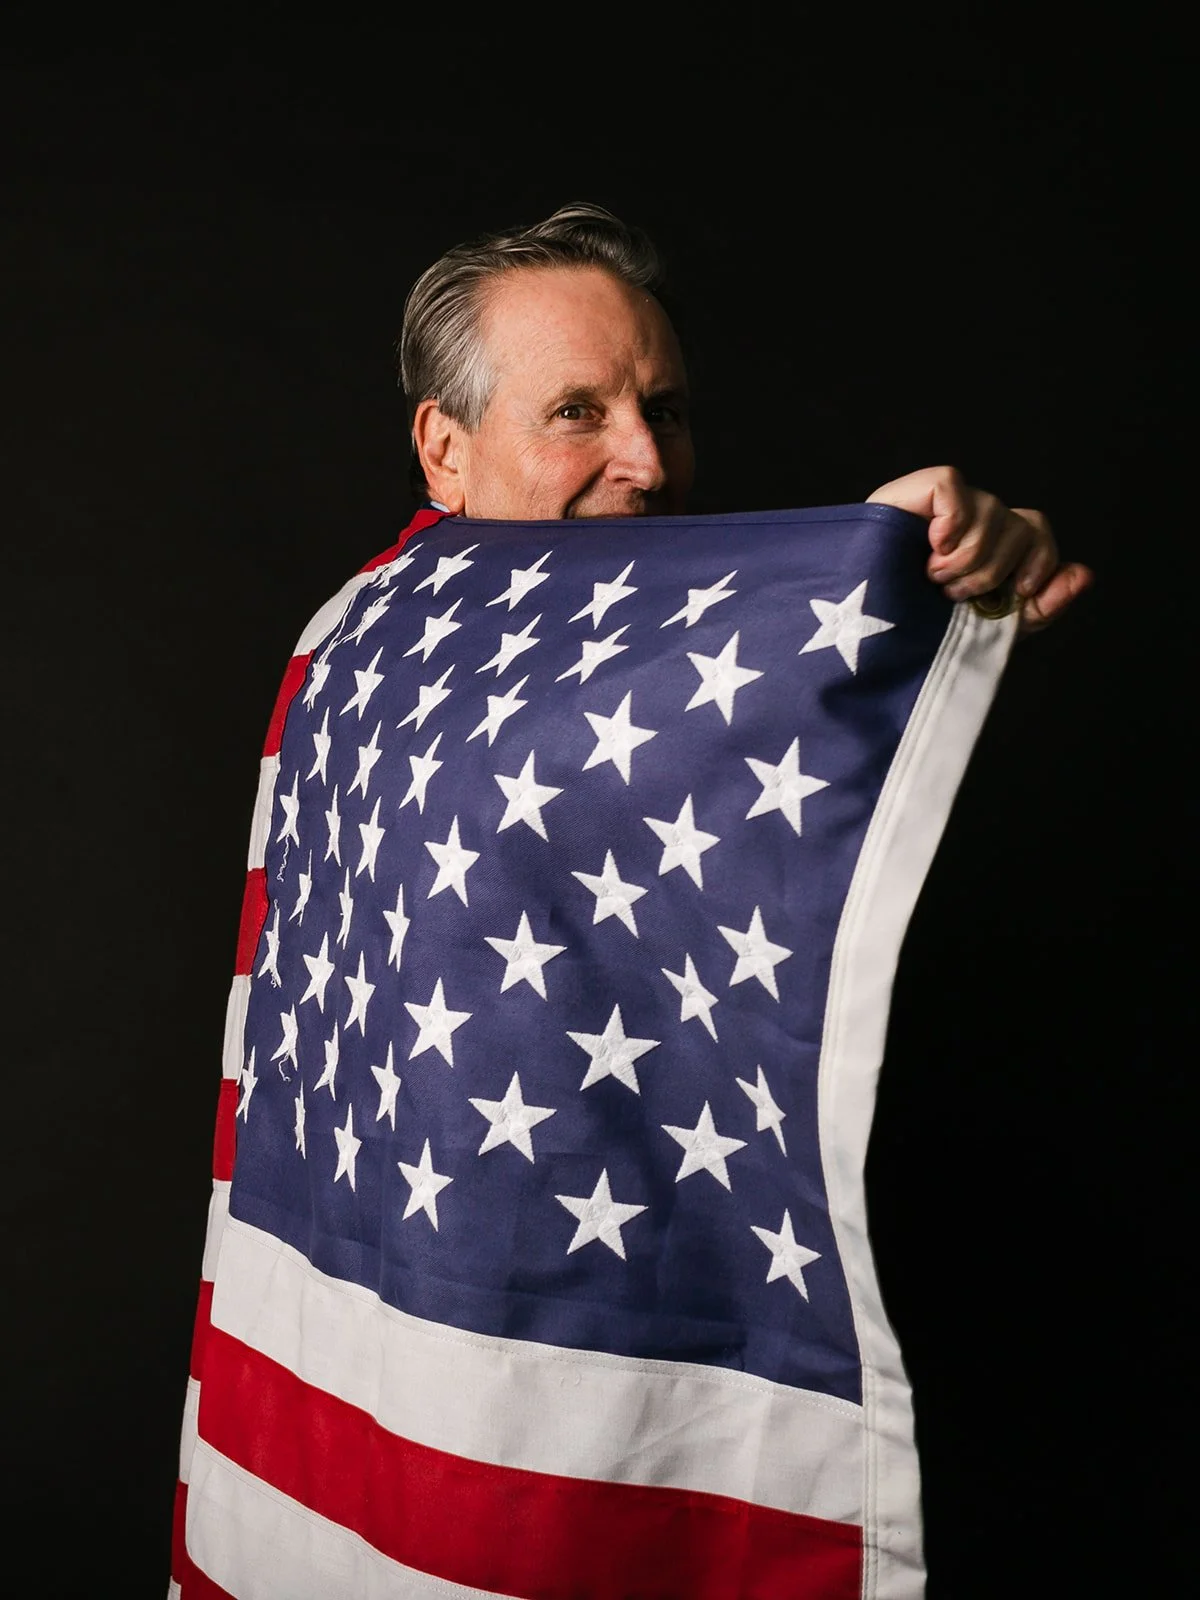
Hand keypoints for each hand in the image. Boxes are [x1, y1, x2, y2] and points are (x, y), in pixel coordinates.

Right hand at [866, 465, 1093, 632]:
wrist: (856, 633)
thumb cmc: (917, 632)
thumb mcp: (989, 630)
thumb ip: (1040, 606)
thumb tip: (1083, 574)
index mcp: (994, 550)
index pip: (1039, 535)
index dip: (1039, 564)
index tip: (1014, 597)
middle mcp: (976, 522)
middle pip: (1024, 524)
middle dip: (995, 570)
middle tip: (953, 596)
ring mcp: (948, 506)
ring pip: (992, 510)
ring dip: (967, 556)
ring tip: (932, 579)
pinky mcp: (917, 492)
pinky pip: (953, 486)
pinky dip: (951, 521)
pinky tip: (931, 546)